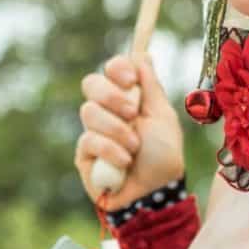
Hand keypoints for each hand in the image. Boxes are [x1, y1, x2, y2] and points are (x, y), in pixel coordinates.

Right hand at [75, 55, 184, 210]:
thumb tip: (144, 55)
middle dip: (111, 95)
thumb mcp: (163, 116)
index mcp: (129, 97)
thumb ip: (151, 86)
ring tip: (134, 147)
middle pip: (91, 83)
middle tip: (132, 113)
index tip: (130, 79)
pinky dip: (110, 150)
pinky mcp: (84, 155)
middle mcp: (108, 111)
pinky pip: (88, 139)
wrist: (156, 194)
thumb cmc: (164, 156)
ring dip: (117, 129)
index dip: (117, 68)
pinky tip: (124, 162)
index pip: (111, 69)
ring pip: (89, 111)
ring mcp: (94, 132)